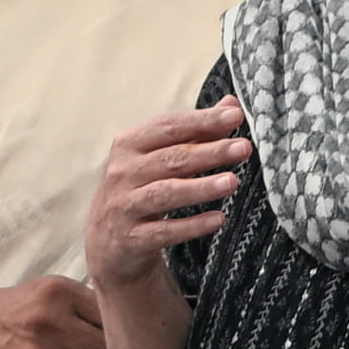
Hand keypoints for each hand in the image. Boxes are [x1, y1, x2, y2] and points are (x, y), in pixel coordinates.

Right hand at [87, 100, 248, 292]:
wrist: (106, 243)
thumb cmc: (140, 188)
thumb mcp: (160, 157)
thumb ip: (195, 131)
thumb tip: (230, 105)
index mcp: (130, 144)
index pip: (170, 127)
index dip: (203, 120)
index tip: (235, 116)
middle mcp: (123, 172)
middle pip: (171, 159)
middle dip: (210, 152)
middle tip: (243, 148)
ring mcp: (123, 206)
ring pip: (165, 193)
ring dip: (201, 187)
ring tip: (232, 182)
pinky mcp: (130, 238)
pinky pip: (163, 231)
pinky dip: (191, 226)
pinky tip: (218, 219)